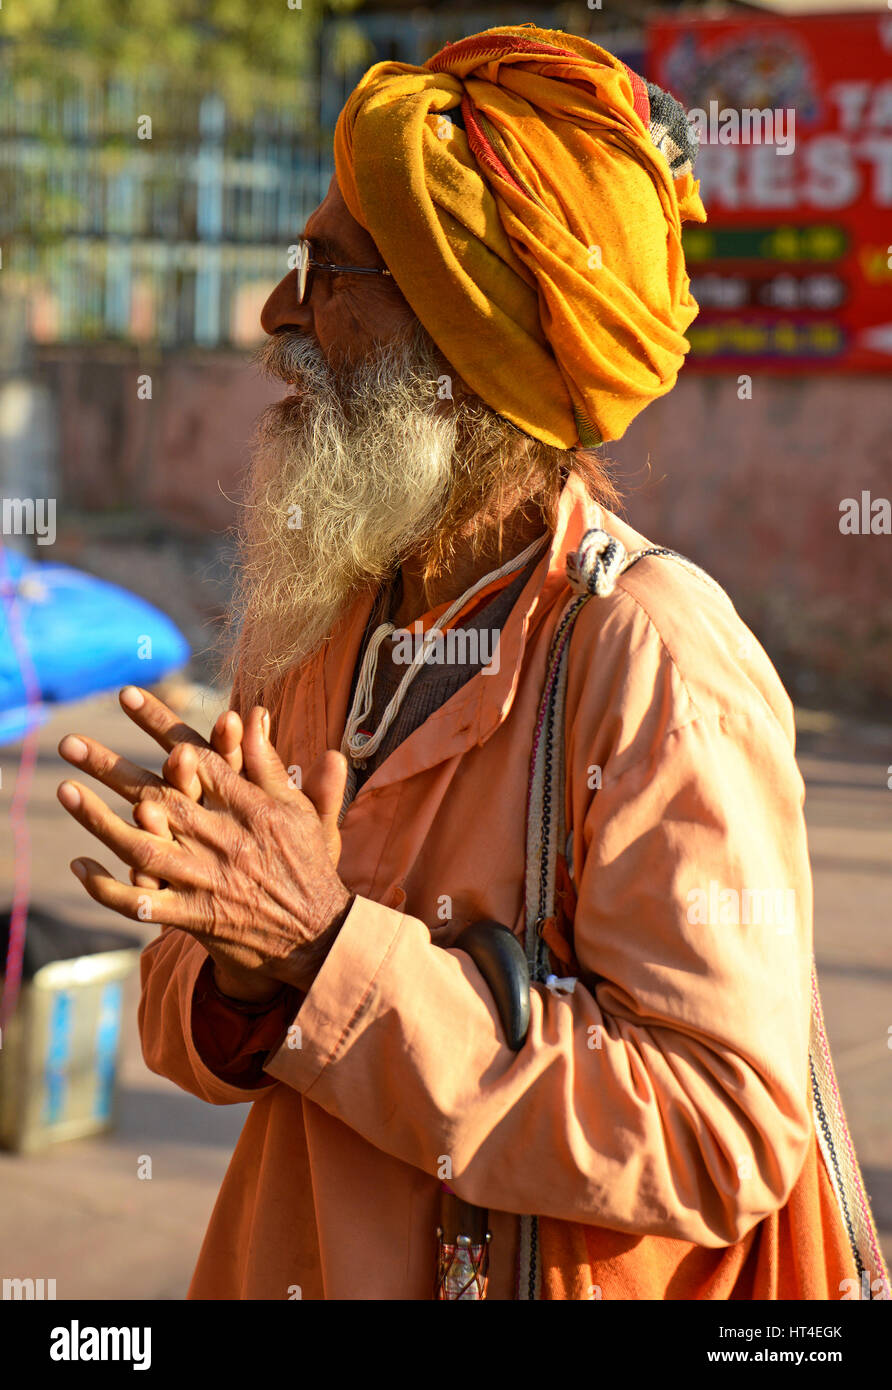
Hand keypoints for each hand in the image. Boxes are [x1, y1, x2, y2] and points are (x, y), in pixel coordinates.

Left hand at [57, 687, 353, 996]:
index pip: (196, 754)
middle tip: (69, 742)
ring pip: (141, 846)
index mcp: (247, 806)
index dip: (159, 724)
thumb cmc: (308, 865)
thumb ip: (270, 762)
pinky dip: (108, 886)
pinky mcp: (194, 915)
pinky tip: (80, 864)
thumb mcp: (296, 809)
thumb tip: (255, 713)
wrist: (319, 935)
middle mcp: (221, 838)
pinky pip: (142, 903)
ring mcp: (205, 878)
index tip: (126, 696)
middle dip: (110, 767)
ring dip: (99, 820)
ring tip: (65, 790)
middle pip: (157, 793)